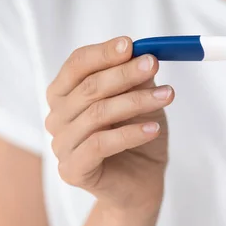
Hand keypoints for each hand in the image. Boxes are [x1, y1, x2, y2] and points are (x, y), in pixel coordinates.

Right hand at [45, 37, 173, 213]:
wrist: (142, 181)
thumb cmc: (138, 134)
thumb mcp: (142, 99)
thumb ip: (137, 78)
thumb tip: (142, 53)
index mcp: (66, 93)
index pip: (77, 64)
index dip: (104, 53)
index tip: (131, 44)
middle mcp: (57, 116)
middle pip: (89, 87)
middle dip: (125, 73)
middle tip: (154, 64)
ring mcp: (61, 144)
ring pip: (98, 114)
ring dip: (136, 101)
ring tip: (168, 96)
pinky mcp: (72, 169)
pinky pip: (100, 144)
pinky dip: (130, 133)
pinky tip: (154, 129)